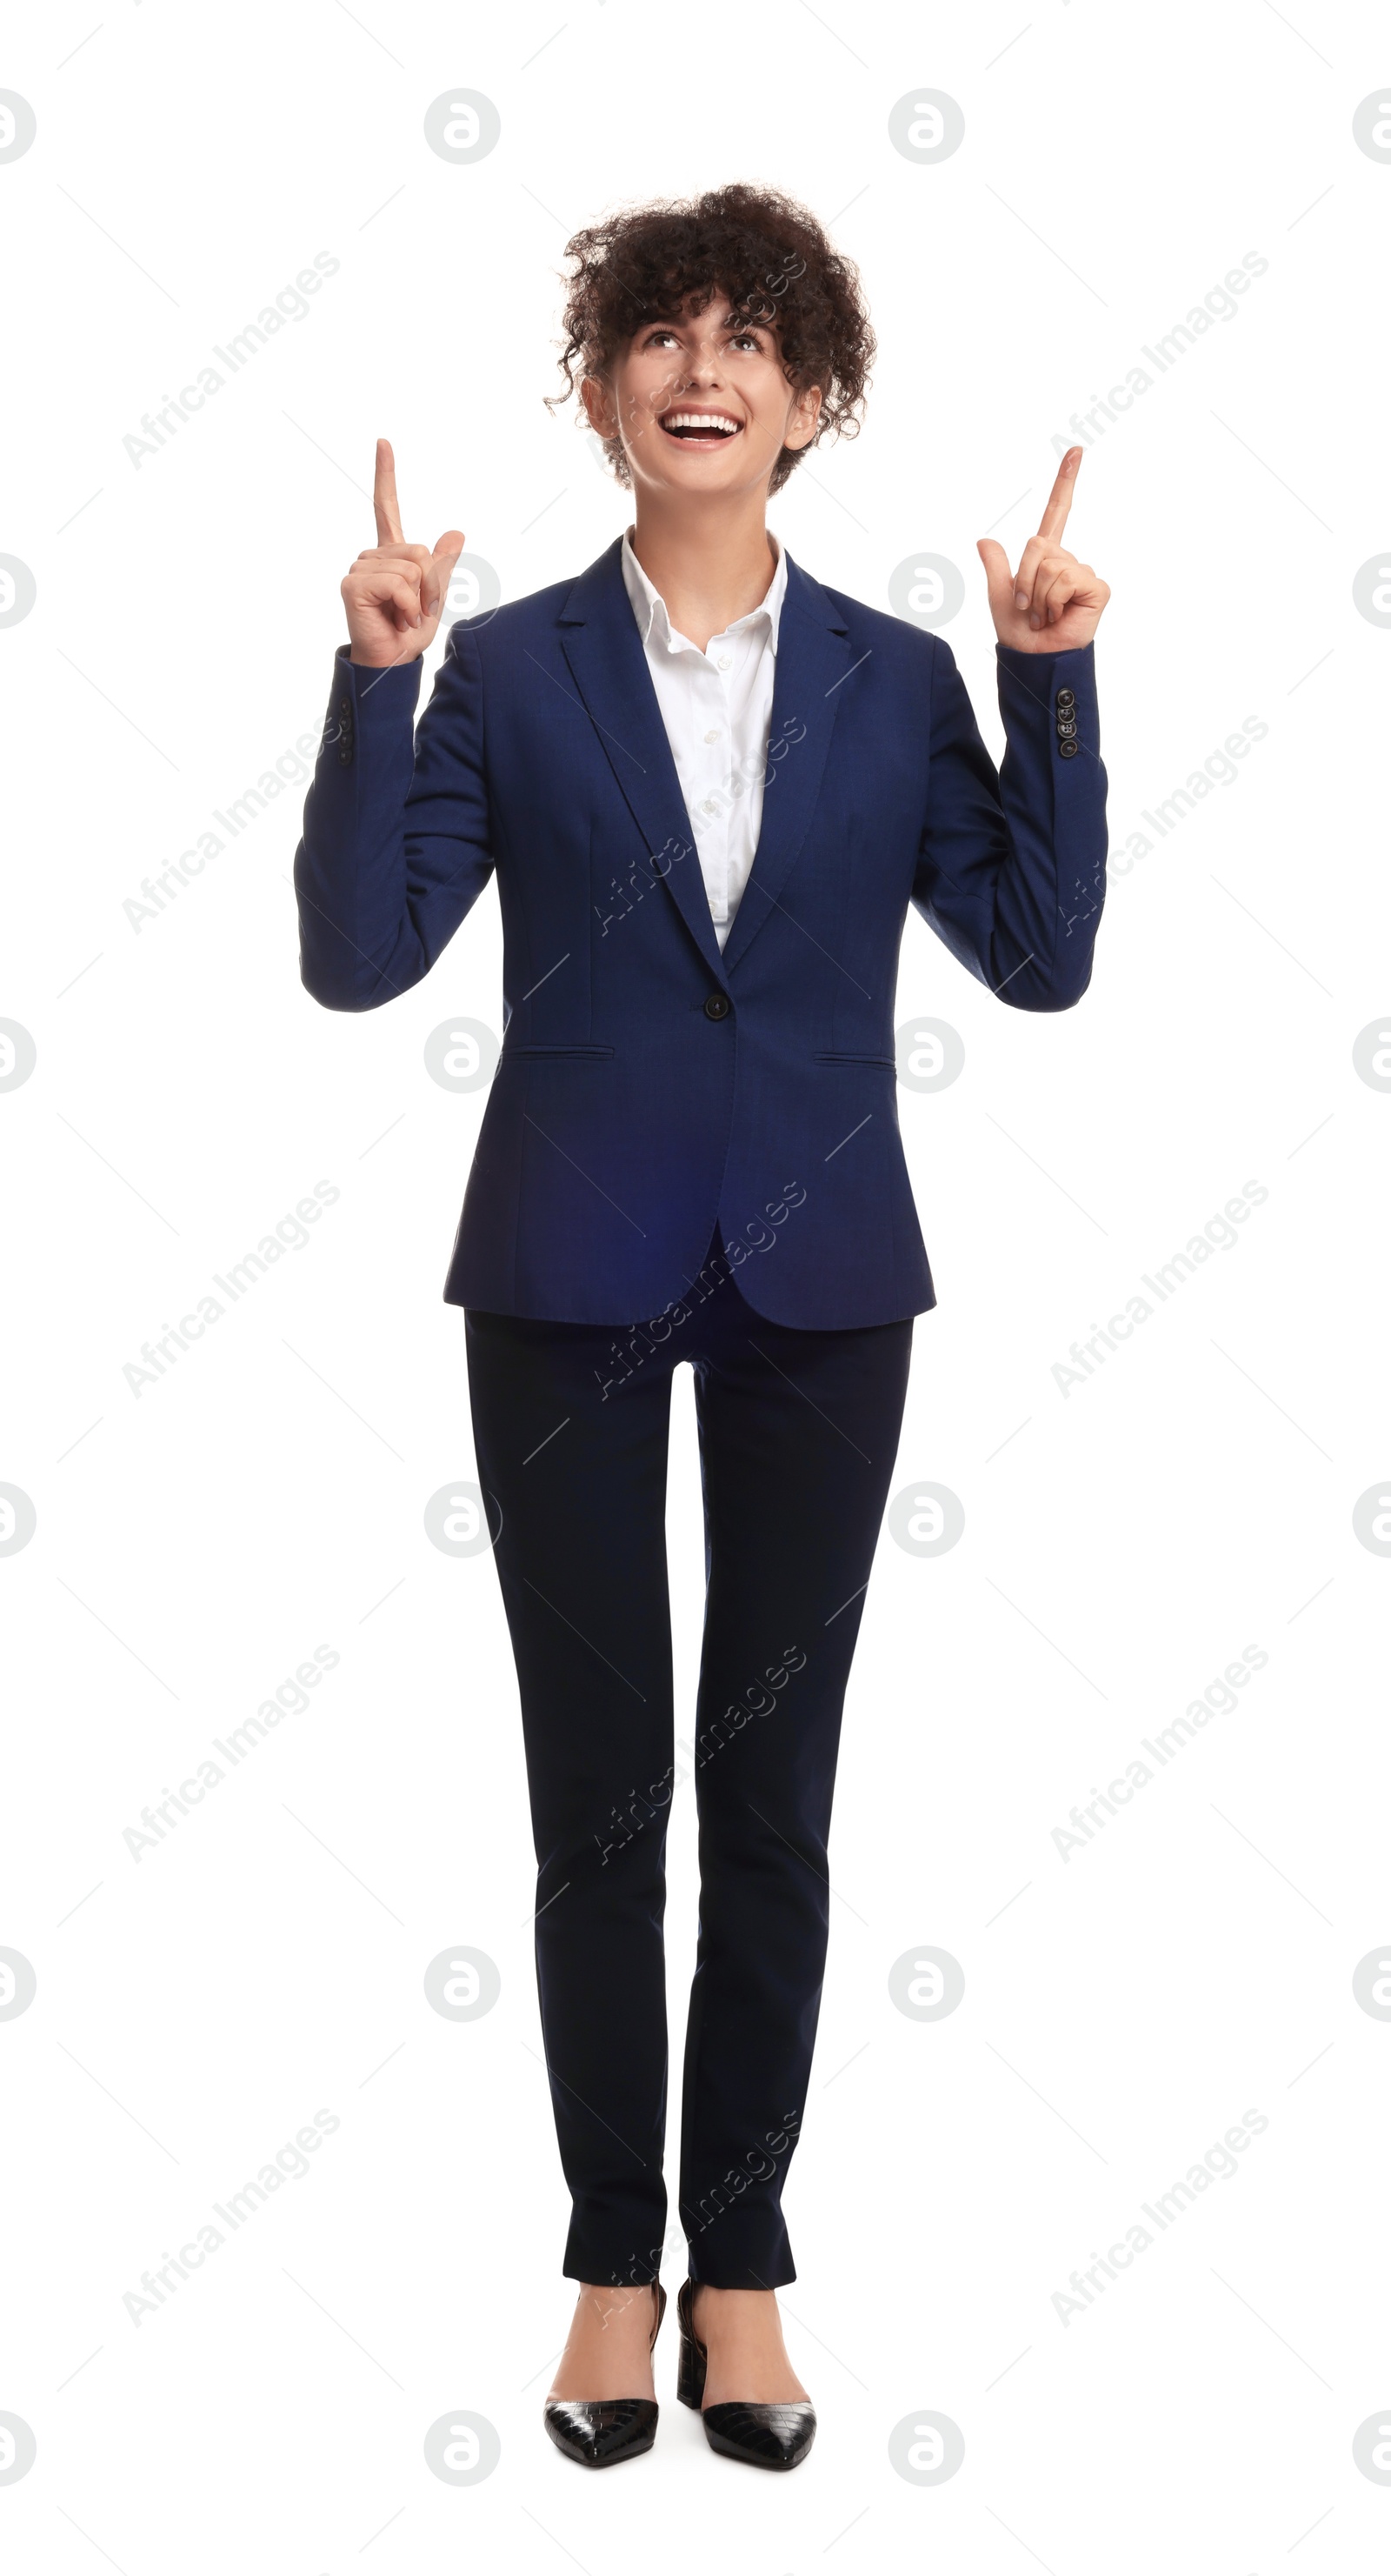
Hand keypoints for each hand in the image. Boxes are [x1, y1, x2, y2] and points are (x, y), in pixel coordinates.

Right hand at [341, 439, 465, 667]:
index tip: (382, 442)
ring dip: (418, 599)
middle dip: (429, 585)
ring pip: (411, 568)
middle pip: (419, 551)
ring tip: (402, 616)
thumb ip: (443, 565)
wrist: (392, 662)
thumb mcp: (435, 596)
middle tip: (415, 611)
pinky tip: (394, 619)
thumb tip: (456, 533)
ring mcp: (360, 568)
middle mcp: (372, 556)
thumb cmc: (408, 632)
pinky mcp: (353, 584)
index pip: (386, 506)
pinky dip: (406, 606)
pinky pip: (397, 583)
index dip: (385, 475)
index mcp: (391, 554)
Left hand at [976, 448, 1109, 654]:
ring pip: (1050, 563)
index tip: (1076, 450)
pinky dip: (1053, 600)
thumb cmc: (1019, 634)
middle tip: (1026, 608)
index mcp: (1046, 558)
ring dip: (1036, 595)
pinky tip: (1058, 616)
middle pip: (1037, 545)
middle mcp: (1067, 560)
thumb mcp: (998, 597)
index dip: (1065, 482)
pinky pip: (1066, 577)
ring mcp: (1082, 573)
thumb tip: (984, 540)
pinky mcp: (1096, 588)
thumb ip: (996, 567)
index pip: (1057, 513)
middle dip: (1023, 579)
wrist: (1033, 659)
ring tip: (1041, 616)